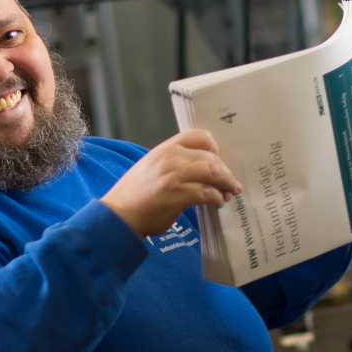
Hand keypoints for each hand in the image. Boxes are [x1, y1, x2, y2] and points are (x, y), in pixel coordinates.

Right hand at [102, 129, 244, 236]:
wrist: (120, 215)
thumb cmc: (136, 195)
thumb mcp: (152, 167)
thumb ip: (173, 162)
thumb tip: (201, 167)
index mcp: (165, 148)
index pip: (199, 136)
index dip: (215, 148)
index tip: (219, 161)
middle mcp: (170, 158)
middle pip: (211, 157)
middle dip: (226, 172)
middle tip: (231, 184)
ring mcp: (174, 176)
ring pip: (213, 173)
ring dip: (226, 184)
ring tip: (229, 193)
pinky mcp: (177, 195)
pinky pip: (207, 193)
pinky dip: (217, 198)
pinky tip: (217, 203)